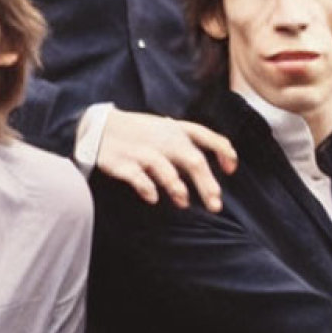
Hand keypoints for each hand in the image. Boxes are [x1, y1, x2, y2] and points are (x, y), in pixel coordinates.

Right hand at [96, 109, 236, 211]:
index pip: (206, 136)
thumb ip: (191, 144)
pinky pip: (138, 178)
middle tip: (216, 205)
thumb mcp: (167, 129)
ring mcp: (143, 151)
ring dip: (177, 187)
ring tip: (184, 202)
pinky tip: (152, 198)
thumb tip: (220, 165)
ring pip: (166, 170)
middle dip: (206, 184)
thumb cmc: (141, 133)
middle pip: (192, 160)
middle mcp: (164, 140)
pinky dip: (146, 188)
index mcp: (176, 129)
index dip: (223, 151)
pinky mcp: (124, 163)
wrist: (100, 127)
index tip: (231, 170)